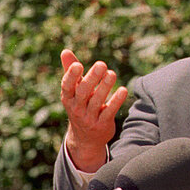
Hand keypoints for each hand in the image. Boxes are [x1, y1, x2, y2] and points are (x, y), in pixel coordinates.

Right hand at [60, 49, 127, 171]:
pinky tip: (123, 90)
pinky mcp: (102, 125)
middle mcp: (76, 108)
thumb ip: (71, 71)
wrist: (85, 138)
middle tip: (102, 64)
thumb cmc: (80, 106)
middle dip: (92, 78)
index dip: (71, 76)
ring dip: (105, 87)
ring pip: (97, 101)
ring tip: (112, 74)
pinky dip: (116, 101)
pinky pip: (109, 112)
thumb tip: (65, 51)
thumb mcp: (74, 92)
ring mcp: (89, 118)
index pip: (67, 86)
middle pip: (83, 92)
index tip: (78, 64)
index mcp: (68, 98)